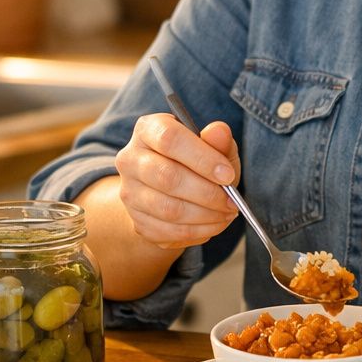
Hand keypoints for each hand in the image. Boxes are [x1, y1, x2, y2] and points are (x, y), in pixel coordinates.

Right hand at [112, 113, 241, 251]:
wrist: (172, 191)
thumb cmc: (197, 162)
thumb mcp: (213, 146)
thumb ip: (218, 140)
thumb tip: (220, 131)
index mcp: (148, 130)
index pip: (170, 139)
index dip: (202, 158)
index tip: (228, 175)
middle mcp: (131, 159)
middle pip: (167, 177)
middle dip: (207, 192)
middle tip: (231, 201)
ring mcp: (130, 192)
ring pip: (169, 209)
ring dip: (206, 215)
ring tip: (227, 212)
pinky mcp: (137, 221)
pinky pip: (169, 231)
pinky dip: (198, 231)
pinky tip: (214, 224)